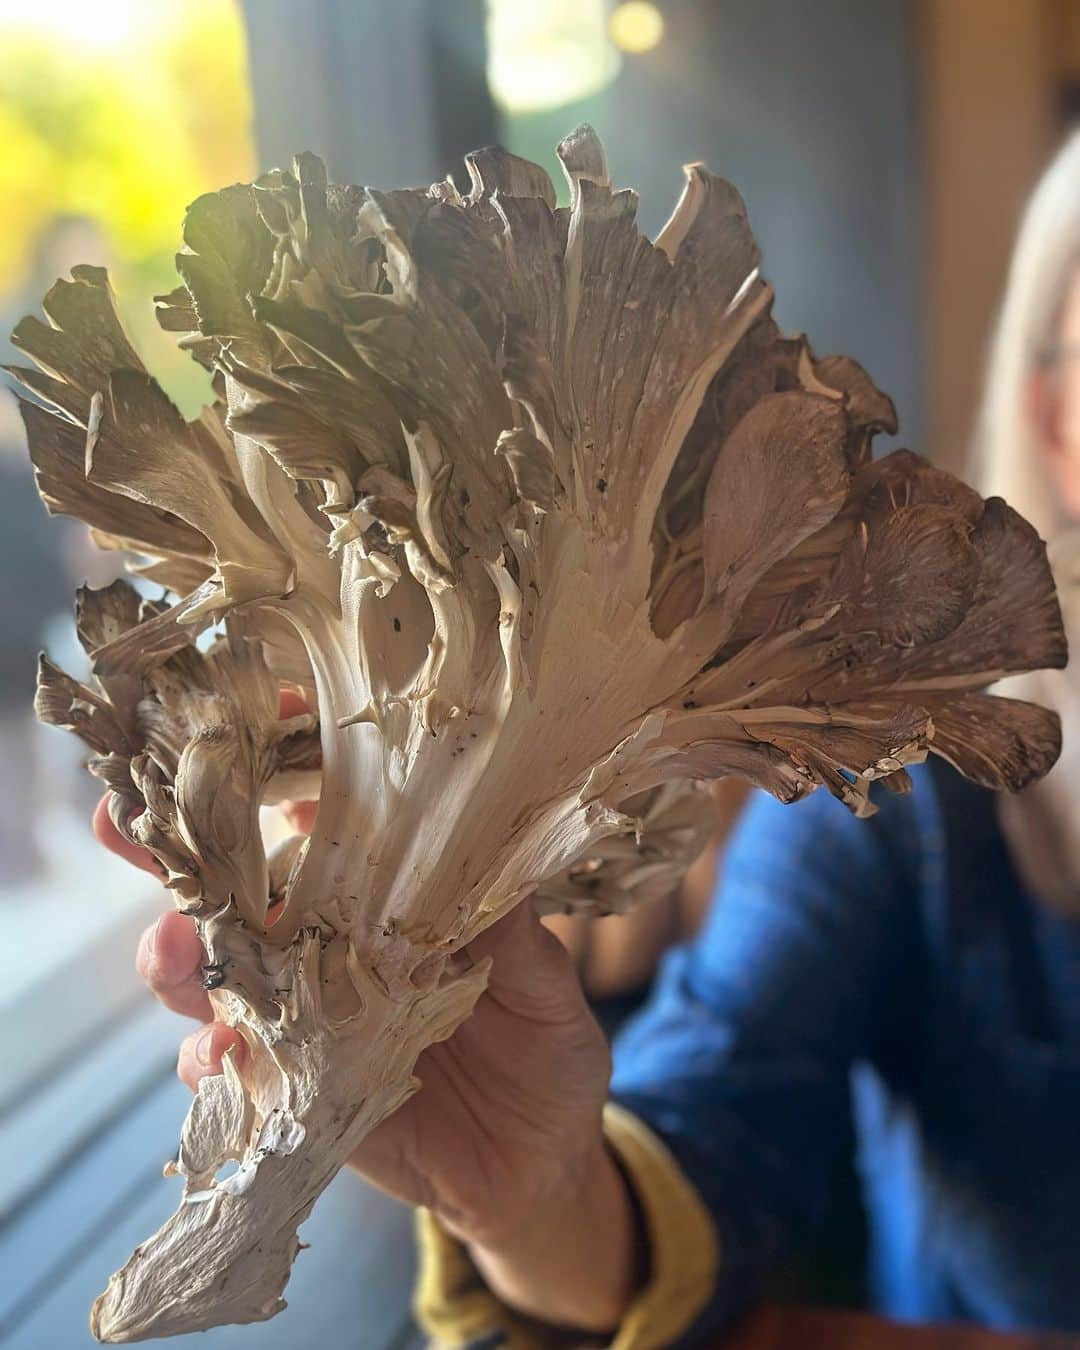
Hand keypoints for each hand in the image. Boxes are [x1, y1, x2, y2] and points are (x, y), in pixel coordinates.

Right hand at [95, 760, 640, 1330]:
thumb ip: (513, 937)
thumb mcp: (545, 988)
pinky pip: (230, 1072)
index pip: (322, 818)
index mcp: (386, 898)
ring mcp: (300, 1016)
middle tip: (130, 823)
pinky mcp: (290, 1089)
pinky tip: (222, 1054)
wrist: (535, 1167)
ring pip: (212, 974)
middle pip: (237, 888)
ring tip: (171, 944)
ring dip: (177, 956)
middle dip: (178, 853)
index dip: (280, 768)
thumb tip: (491, 862)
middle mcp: (327, 945)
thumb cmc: (543, 1052)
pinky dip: (211, 1061)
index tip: (252, 722)